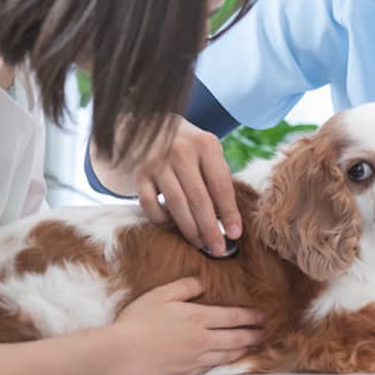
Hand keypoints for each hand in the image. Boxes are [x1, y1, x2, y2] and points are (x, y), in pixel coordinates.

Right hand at [111, 277, 263, 374]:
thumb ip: (185, 286)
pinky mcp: (187, 371)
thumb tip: (201, 282)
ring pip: (227, 354)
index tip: (262, 315)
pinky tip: (226, 358)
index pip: (232, 317)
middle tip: (264, 332)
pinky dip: (225, 361)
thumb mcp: (161, 294)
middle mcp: (202, 340)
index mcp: (197, 318)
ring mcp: (195, 358)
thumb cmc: (138, 321)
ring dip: (243, 349)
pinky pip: (213, 366)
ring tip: (252, 345)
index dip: (250, 316)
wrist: (123, 352)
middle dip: (253, 334)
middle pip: (236, 338)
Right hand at [133, 116, 239, 256]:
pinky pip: (150, 205)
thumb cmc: (189, 146)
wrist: (151, 126)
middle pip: (199, 199)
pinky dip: (161, 219)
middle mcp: (181, 151)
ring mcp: (157, 161)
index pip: (220, 185)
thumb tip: (229, 220)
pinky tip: (171, 225)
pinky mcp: (139, 173)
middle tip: (218, 249)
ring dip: (190, 229)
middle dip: (210, 228)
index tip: (235, 234)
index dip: (229, 213)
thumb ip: (218, 178)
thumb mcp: (208, 151)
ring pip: (176, 204)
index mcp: (205, 144)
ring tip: (200, 244)